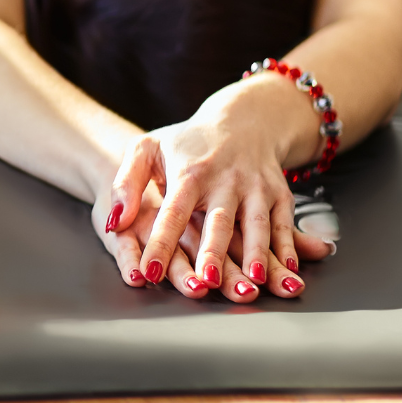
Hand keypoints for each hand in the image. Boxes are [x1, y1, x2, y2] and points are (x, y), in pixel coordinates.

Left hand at [102, 85, 331, 297]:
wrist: (242, 120)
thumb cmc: (186, 142)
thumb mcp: (147, 149)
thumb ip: (125, 184)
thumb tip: (113, 222)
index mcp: (189, 173)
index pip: (171, 213)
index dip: (160, 243)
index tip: (148, 272)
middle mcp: (224, 181)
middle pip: (218, 221)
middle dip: (212, 252)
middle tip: (206, 281)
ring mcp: (255, 187)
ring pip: (256, 224)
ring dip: (256, 253)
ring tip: (253, 280)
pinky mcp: (279, 194)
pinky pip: (283, 223)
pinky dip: (288, 247)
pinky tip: (286, 271)